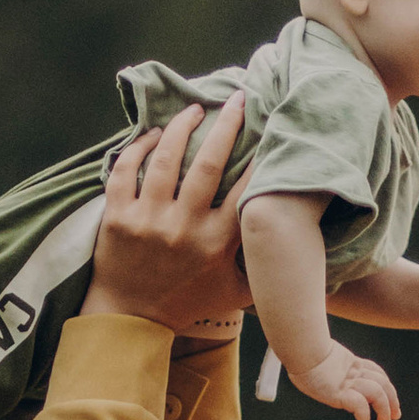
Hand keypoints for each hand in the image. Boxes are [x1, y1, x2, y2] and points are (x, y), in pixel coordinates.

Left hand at [82, 100, 254, 336]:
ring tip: (194, 109)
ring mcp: (148, 221)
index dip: (260, 156)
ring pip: (166, 159)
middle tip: (236, 99)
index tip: (270, 130)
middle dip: (226, 125)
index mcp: (217, 244)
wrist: (130, 320)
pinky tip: (154, 134)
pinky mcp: (117, 217)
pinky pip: (126, 170)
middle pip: (209, 164)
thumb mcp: (236, 292)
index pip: (245, 190)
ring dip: (181, 127)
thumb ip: (265, 268)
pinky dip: (139, 147)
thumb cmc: (189, 303)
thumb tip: (301, 246)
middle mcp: (184, 228)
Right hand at [291, 341, 402, 419]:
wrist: (301, 348)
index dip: (385, 384)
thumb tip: (313, 367)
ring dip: (385, 410)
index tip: (389, 396)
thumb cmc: (302, 351)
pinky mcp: (340, 392)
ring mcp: (348, 382)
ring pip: (378, 394)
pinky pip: (360, 406)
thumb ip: (325, 363)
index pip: (375, 372)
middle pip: (383, 383)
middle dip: (392, 400)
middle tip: (395, 414)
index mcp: (351, 362)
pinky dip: (364, 418)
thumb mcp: (318, 356)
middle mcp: (354, 372)